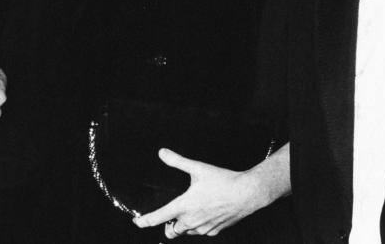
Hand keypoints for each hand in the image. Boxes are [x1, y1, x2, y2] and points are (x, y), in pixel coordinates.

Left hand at [132, 148, 271, 237]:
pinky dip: (198, 225)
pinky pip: (201, 232)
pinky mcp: (214, 231)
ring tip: (190, 211)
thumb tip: (162, 153)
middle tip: (170, 215)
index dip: (144, 221)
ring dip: (183, 225)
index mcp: (184, 206)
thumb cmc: (223, 180)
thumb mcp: (198, 168)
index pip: (158, 218)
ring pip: (186, 232)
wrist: (247, 193)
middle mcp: (191, 221)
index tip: (138, 222)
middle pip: (170, 232)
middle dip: (167, 225)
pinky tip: (205, 213)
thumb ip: (178, 161)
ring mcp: (203, 228)